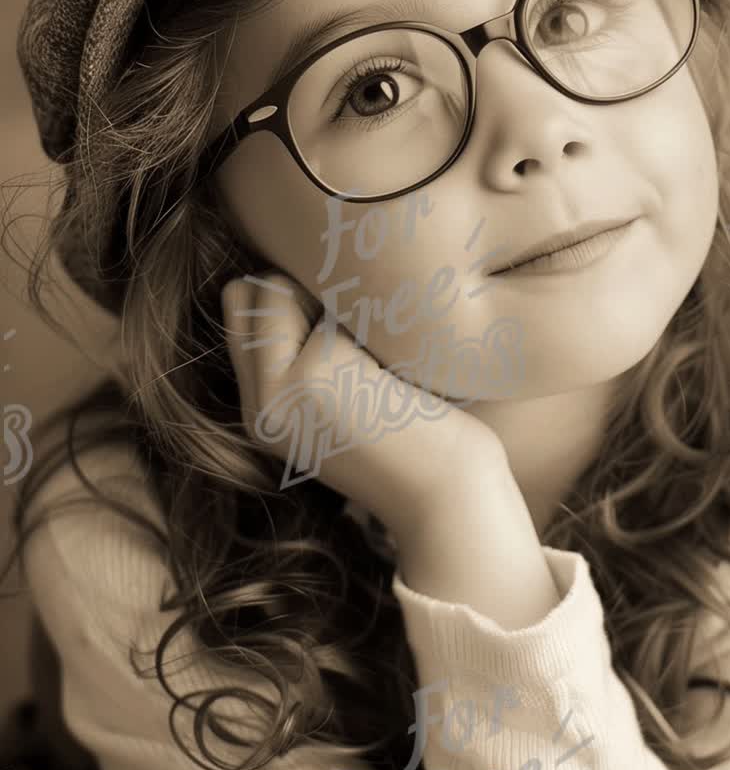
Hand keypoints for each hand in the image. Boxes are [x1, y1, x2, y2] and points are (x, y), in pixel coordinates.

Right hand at [220, 270, 507, 536]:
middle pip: (250, 291)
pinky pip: (332, 301)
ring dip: (336, 301)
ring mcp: (278, 392)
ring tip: (377, 360)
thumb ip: (301, 346)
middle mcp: (258, 405)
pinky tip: (399, 371)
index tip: (346, 333)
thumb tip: (262, 277)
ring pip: (279, 286)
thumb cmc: (413, 430)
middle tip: (365, 349)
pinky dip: (371, 317)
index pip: (240, 306)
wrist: (449, 491)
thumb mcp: (342, 392)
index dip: (292, 296)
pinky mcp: (313, 375)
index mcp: (259, 411)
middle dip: (307, 292)